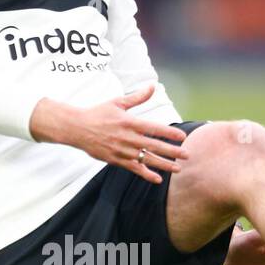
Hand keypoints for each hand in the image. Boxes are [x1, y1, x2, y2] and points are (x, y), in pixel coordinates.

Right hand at [29, 84, 188, 184]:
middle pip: (155, 146)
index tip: (182, 137)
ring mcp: (122, 151)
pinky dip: (146, 174)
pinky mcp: (116, 160)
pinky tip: (158, 179)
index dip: (169, 133)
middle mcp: (128, 138)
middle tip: (187, 155)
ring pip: (147, 159)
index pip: (155, 128)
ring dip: (164, 164)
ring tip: (178, 168)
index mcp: (130, 122)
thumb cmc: (98, 113)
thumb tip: (152, 86)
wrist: (77, 128)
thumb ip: (137, 97)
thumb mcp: (118, 102)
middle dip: (173, 152)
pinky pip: (134, 169)